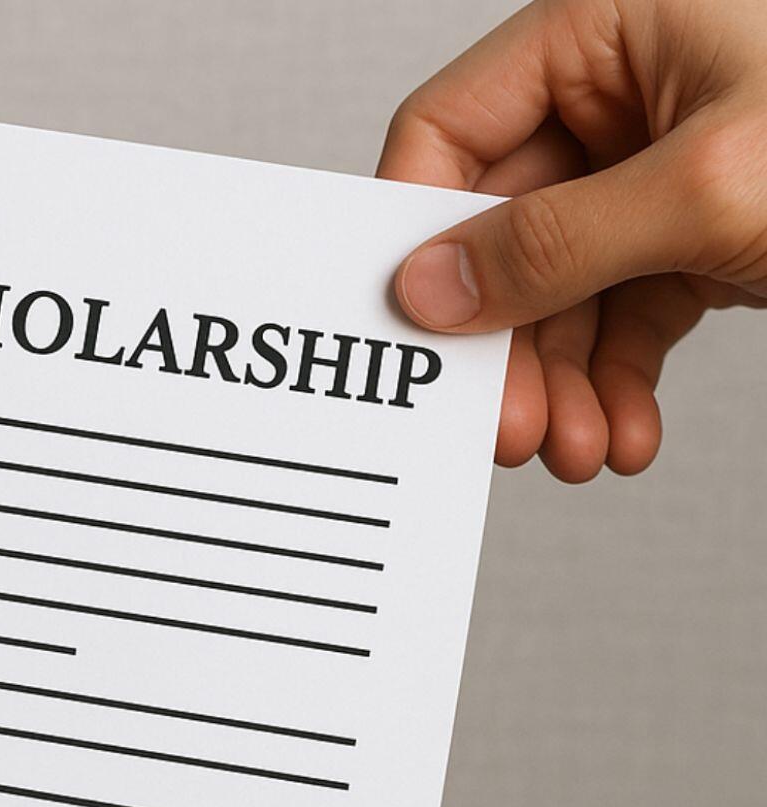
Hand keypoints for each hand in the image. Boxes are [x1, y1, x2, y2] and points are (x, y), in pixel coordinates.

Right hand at [379, 0, 766, 480]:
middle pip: (502, 236)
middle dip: (509, 347)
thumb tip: (431, 286)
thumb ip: (556, 241)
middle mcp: (616, 100)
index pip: (450, 131)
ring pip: (559, 295)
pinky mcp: (693, 239)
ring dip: (562, 388)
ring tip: (581, 452)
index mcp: (602, 32)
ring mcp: (653, 174)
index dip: (417, 232)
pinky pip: (622, 319)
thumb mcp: (707, 187)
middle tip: (510, 429)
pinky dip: (617, 386)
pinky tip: (626, 435)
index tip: (413, 329)